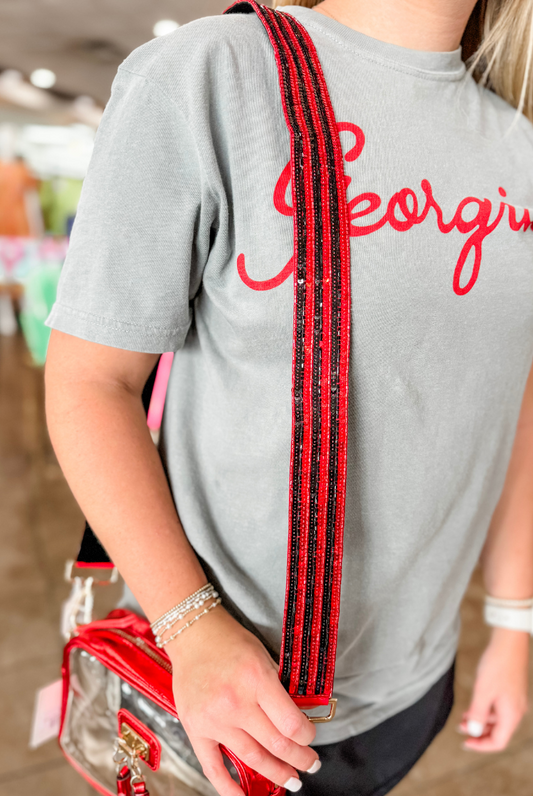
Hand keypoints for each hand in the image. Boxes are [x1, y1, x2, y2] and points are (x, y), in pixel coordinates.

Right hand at [167, 606, 319, 795]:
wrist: (193, 634)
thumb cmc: (230, 642)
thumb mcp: (264, 657)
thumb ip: (278, 690)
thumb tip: (297, 721)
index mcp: (256, 679)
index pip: (291, 723)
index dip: (307, 736)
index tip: (310, 737)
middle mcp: (235, 702)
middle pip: (276, 744)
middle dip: (299, 759)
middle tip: (310, 764)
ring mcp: (213, 719)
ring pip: (251, 758)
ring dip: (275, 773)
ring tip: (290, 779)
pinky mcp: (195, 728)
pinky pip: (213, 766)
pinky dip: (229, 787)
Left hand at [459, 627, 529, 751]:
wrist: (509, 642)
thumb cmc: (497, 665)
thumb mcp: (483, 691)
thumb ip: (478, 713)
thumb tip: (473, 731)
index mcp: (511, 715)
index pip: (498, 742)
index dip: (481, 745)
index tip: (464, 742)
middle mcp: (516, 711)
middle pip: (499, 732)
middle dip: (479, 732)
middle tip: (460, 727)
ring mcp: (515, 700)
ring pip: (498, 719)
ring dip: (481, 720)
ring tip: (463, 715)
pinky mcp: (512, 691)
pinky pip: (499, 707)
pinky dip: (486, 709)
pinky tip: (475, 702)